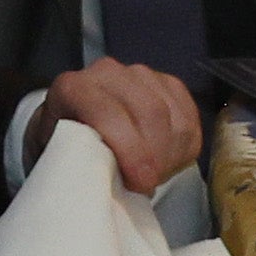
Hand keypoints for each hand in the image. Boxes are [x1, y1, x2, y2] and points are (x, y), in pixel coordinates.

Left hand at [30, 57, 203, 195]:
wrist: (76, 121)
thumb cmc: (69, 142)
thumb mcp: (64, 153)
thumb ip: (82, 161)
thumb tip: (107, 182)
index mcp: (74, 87)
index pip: (108, 113)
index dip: (130, 151)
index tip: (140, 182)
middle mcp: (108, 72)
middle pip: (150, 112)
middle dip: (157, 157)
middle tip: (150, 183)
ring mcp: (141, 75)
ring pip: (175, 117)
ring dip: (172, 154)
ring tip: (156, 173)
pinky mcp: (169, 84)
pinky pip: (191, 118)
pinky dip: (185, 146)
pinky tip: (168, 160)